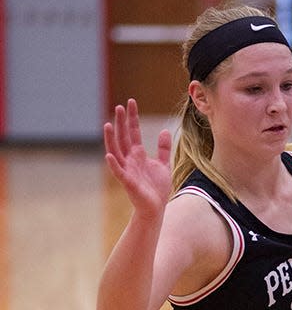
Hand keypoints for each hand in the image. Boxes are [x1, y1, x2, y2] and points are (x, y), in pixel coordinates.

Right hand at [104, 98, 172, 215]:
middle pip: (123, 138)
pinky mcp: (127, 182)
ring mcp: (127, 170)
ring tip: (108, 125)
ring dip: (111, 139)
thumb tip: (165, 130)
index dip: (132, 118)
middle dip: (121, 123)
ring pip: (116, 151)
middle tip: (119, 107)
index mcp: (138, 154)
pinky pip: (118, 172)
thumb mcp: (164, 164)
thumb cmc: (158, 188)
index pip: (134, 132)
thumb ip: (163, 148)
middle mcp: (130, 160)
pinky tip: (109, 155)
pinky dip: (113, 164)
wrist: (156, 207)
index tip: (131, 102)